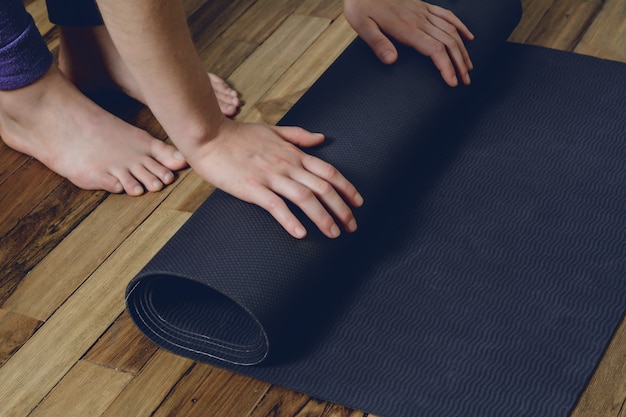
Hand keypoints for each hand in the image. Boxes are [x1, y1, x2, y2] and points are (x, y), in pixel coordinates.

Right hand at [186, 119, 363, 238]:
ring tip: (333, 233)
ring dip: (322, 217)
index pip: (328, 172)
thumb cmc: (238, 135)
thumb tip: (321, 138)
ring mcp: (270, 176)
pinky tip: (301, 233)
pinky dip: (290, 220)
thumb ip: (298, 136)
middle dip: (341, 208)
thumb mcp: (273, 130)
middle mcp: (287, 165)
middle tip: (352, 226)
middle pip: (322, 187)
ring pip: (305, 198)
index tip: (358, 203)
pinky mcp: (252, 187)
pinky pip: (276, 206)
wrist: (209, 136)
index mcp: (293, 154)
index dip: (347, 188)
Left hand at [344, 0, 474, 86]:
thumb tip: (392, 60)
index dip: (446, 66)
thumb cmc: (361, 5)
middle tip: (465, 81)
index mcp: (406, 28)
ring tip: (468, 67)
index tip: (452, 81)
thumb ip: (378, 43)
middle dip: (459, 63)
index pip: (434, 49)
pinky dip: (461, 27)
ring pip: (451, 30)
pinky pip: (447, 15)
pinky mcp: (423, 6)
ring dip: (463, 49)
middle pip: (448, 42)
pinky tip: (468, 37)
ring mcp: (423, 12)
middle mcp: (419, 20)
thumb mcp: (362, 25)